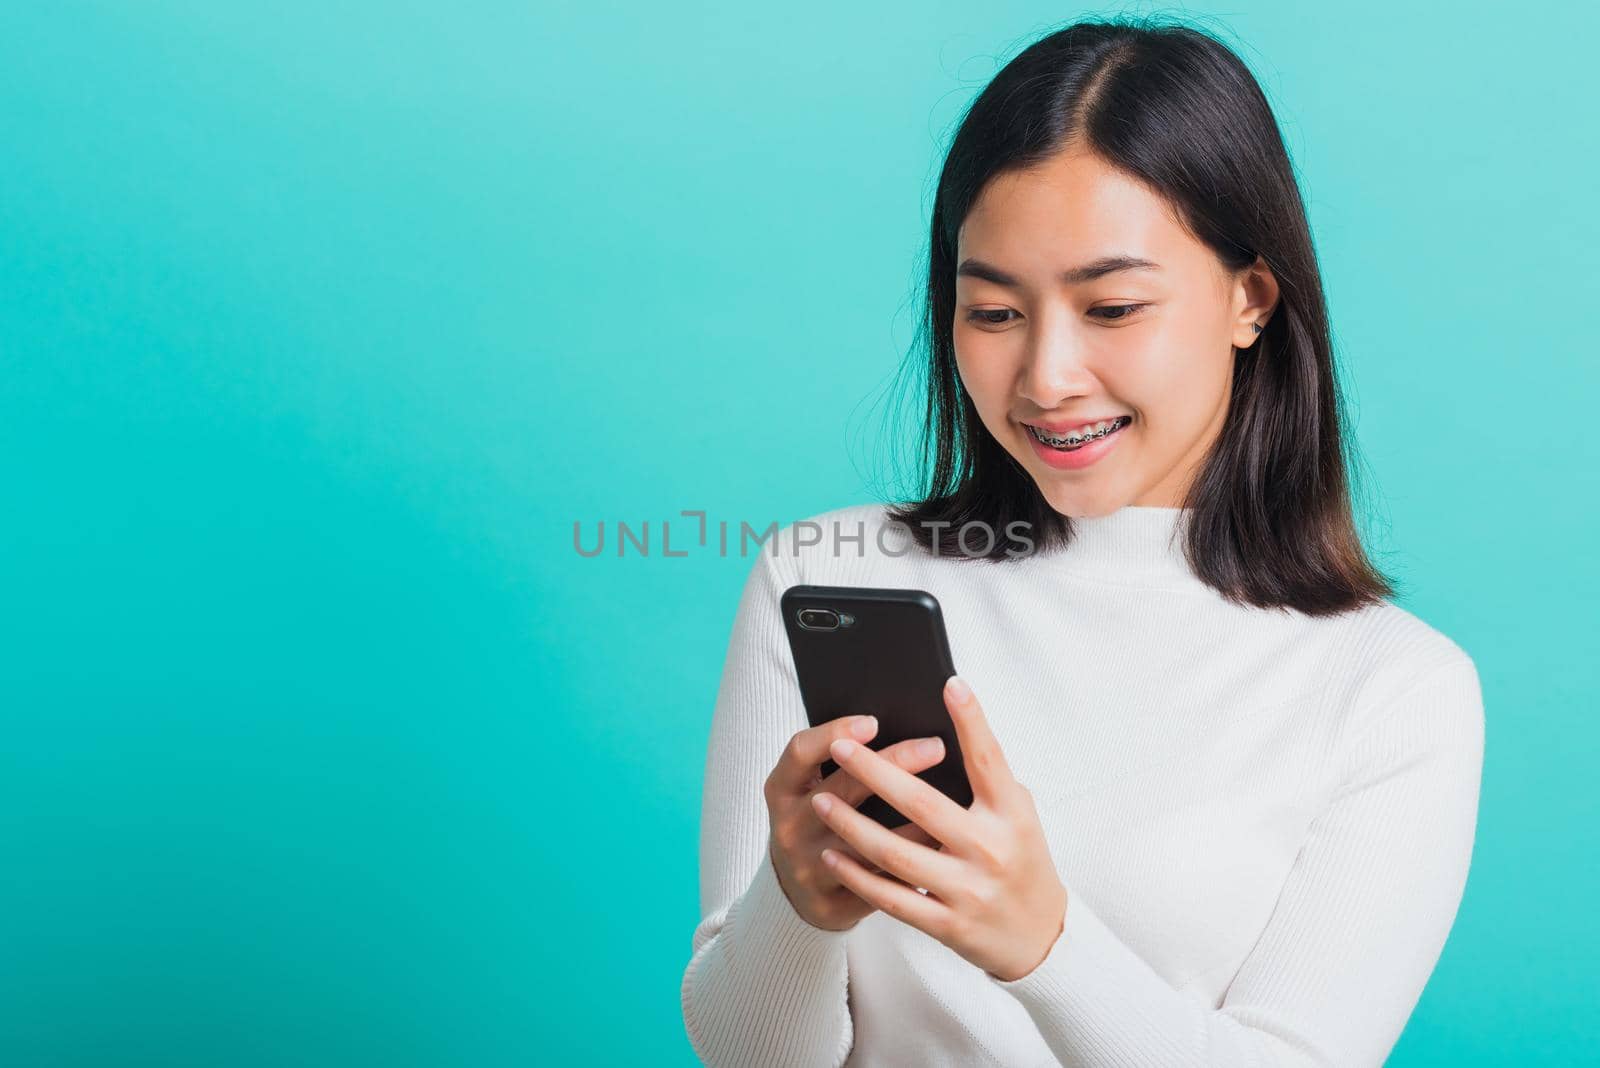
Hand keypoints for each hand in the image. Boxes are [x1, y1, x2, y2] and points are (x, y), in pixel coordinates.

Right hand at [764, 714, 950, 931]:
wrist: (798, 892)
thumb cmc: (817, 824)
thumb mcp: (813, 789)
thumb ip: (844, 764)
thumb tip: (905, 724)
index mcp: (782, 790)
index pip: (800, 751)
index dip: (834, 732)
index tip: (874, 720)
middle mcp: (790, 827)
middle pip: (841, 789)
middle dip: (892, 763)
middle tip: (936, 746)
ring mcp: (808, 868)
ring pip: (865, 841)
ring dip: (912, 820)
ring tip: (954, 800)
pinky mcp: (831, 903)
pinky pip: (880, 883)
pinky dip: (913, 862)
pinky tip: (943, 847)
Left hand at [806, 676, 1067, 981]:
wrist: (1040, 936)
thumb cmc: (1021, 859)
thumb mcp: (1019, 814)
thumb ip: (987, 781)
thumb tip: (941, 733)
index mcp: (1011, 814)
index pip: (989, 760)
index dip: (972, 720)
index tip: (949, 685)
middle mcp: (990, 849)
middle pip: (923, 804)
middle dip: (875, 772)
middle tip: (840, 747)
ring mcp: (967, 889)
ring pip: (896, 853)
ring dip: (852, 826)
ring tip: (822, 801)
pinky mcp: (948, 924)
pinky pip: (893, 898)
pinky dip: (859, 876)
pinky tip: (834, 855)